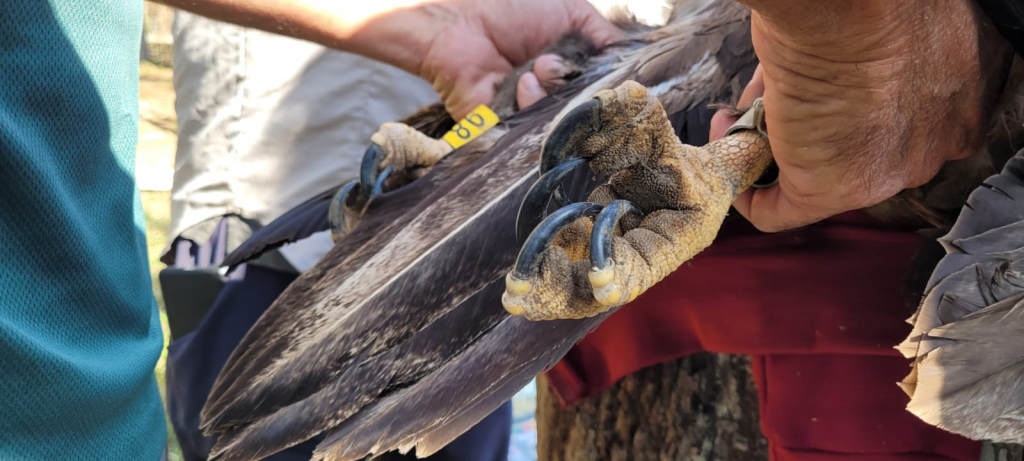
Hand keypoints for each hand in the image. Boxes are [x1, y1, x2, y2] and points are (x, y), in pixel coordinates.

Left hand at [415, 0, 622, 117]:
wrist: (458, 11)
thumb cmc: (512, 5)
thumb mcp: (573, 11)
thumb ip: (604, 38)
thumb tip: (634, 65)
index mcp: (566, 73)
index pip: (596, 96)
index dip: (603, 93)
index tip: (608, 83)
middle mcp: (547, 97)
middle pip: (577, 116)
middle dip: (571, 91)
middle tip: (554, 63)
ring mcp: (522, 114)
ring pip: (552, 127)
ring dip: (547, 95)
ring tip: (534, 67)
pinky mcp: (495, 128)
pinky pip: (520, 137)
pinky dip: (527, 109)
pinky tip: (522, 82)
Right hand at [709, 0, 1008, 231]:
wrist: (847, 6)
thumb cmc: (865, 2)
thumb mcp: (885, 32)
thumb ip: (868, 68)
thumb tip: (813, 84)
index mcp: (957, 105)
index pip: (896, 127)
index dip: (843, 113)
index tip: (809, 94)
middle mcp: (930, 149)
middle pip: (853, 157)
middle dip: (804, 135)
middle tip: (766, 106)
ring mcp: (883, 176)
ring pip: (813, 183)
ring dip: (766, 153)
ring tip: (738, 115)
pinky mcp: (832, 192)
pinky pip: (775, 211)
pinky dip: (744, 189)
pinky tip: (726, 144)